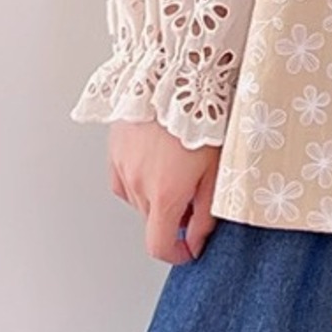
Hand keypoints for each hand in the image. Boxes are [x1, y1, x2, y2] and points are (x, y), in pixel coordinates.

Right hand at [108, 120, 221, 263]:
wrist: (176, 77)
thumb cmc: (203, 117)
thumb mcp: (216, 169)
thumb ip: (206, 212)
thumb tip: (195, 240)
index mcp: (164, 195)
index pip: (158, 246)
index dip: (176, 254)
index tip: (188, 249)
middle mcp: (138, 185)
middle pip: (152, 220)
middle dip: (173, 216)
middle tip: (195, 192)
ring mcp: (123, 167)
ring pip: (138, 199)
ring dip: (156, 195)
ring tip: (178, 166)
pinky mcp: (115, 150)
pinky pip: (124, 179)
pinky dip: (139, 178)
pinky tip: (156, 160)